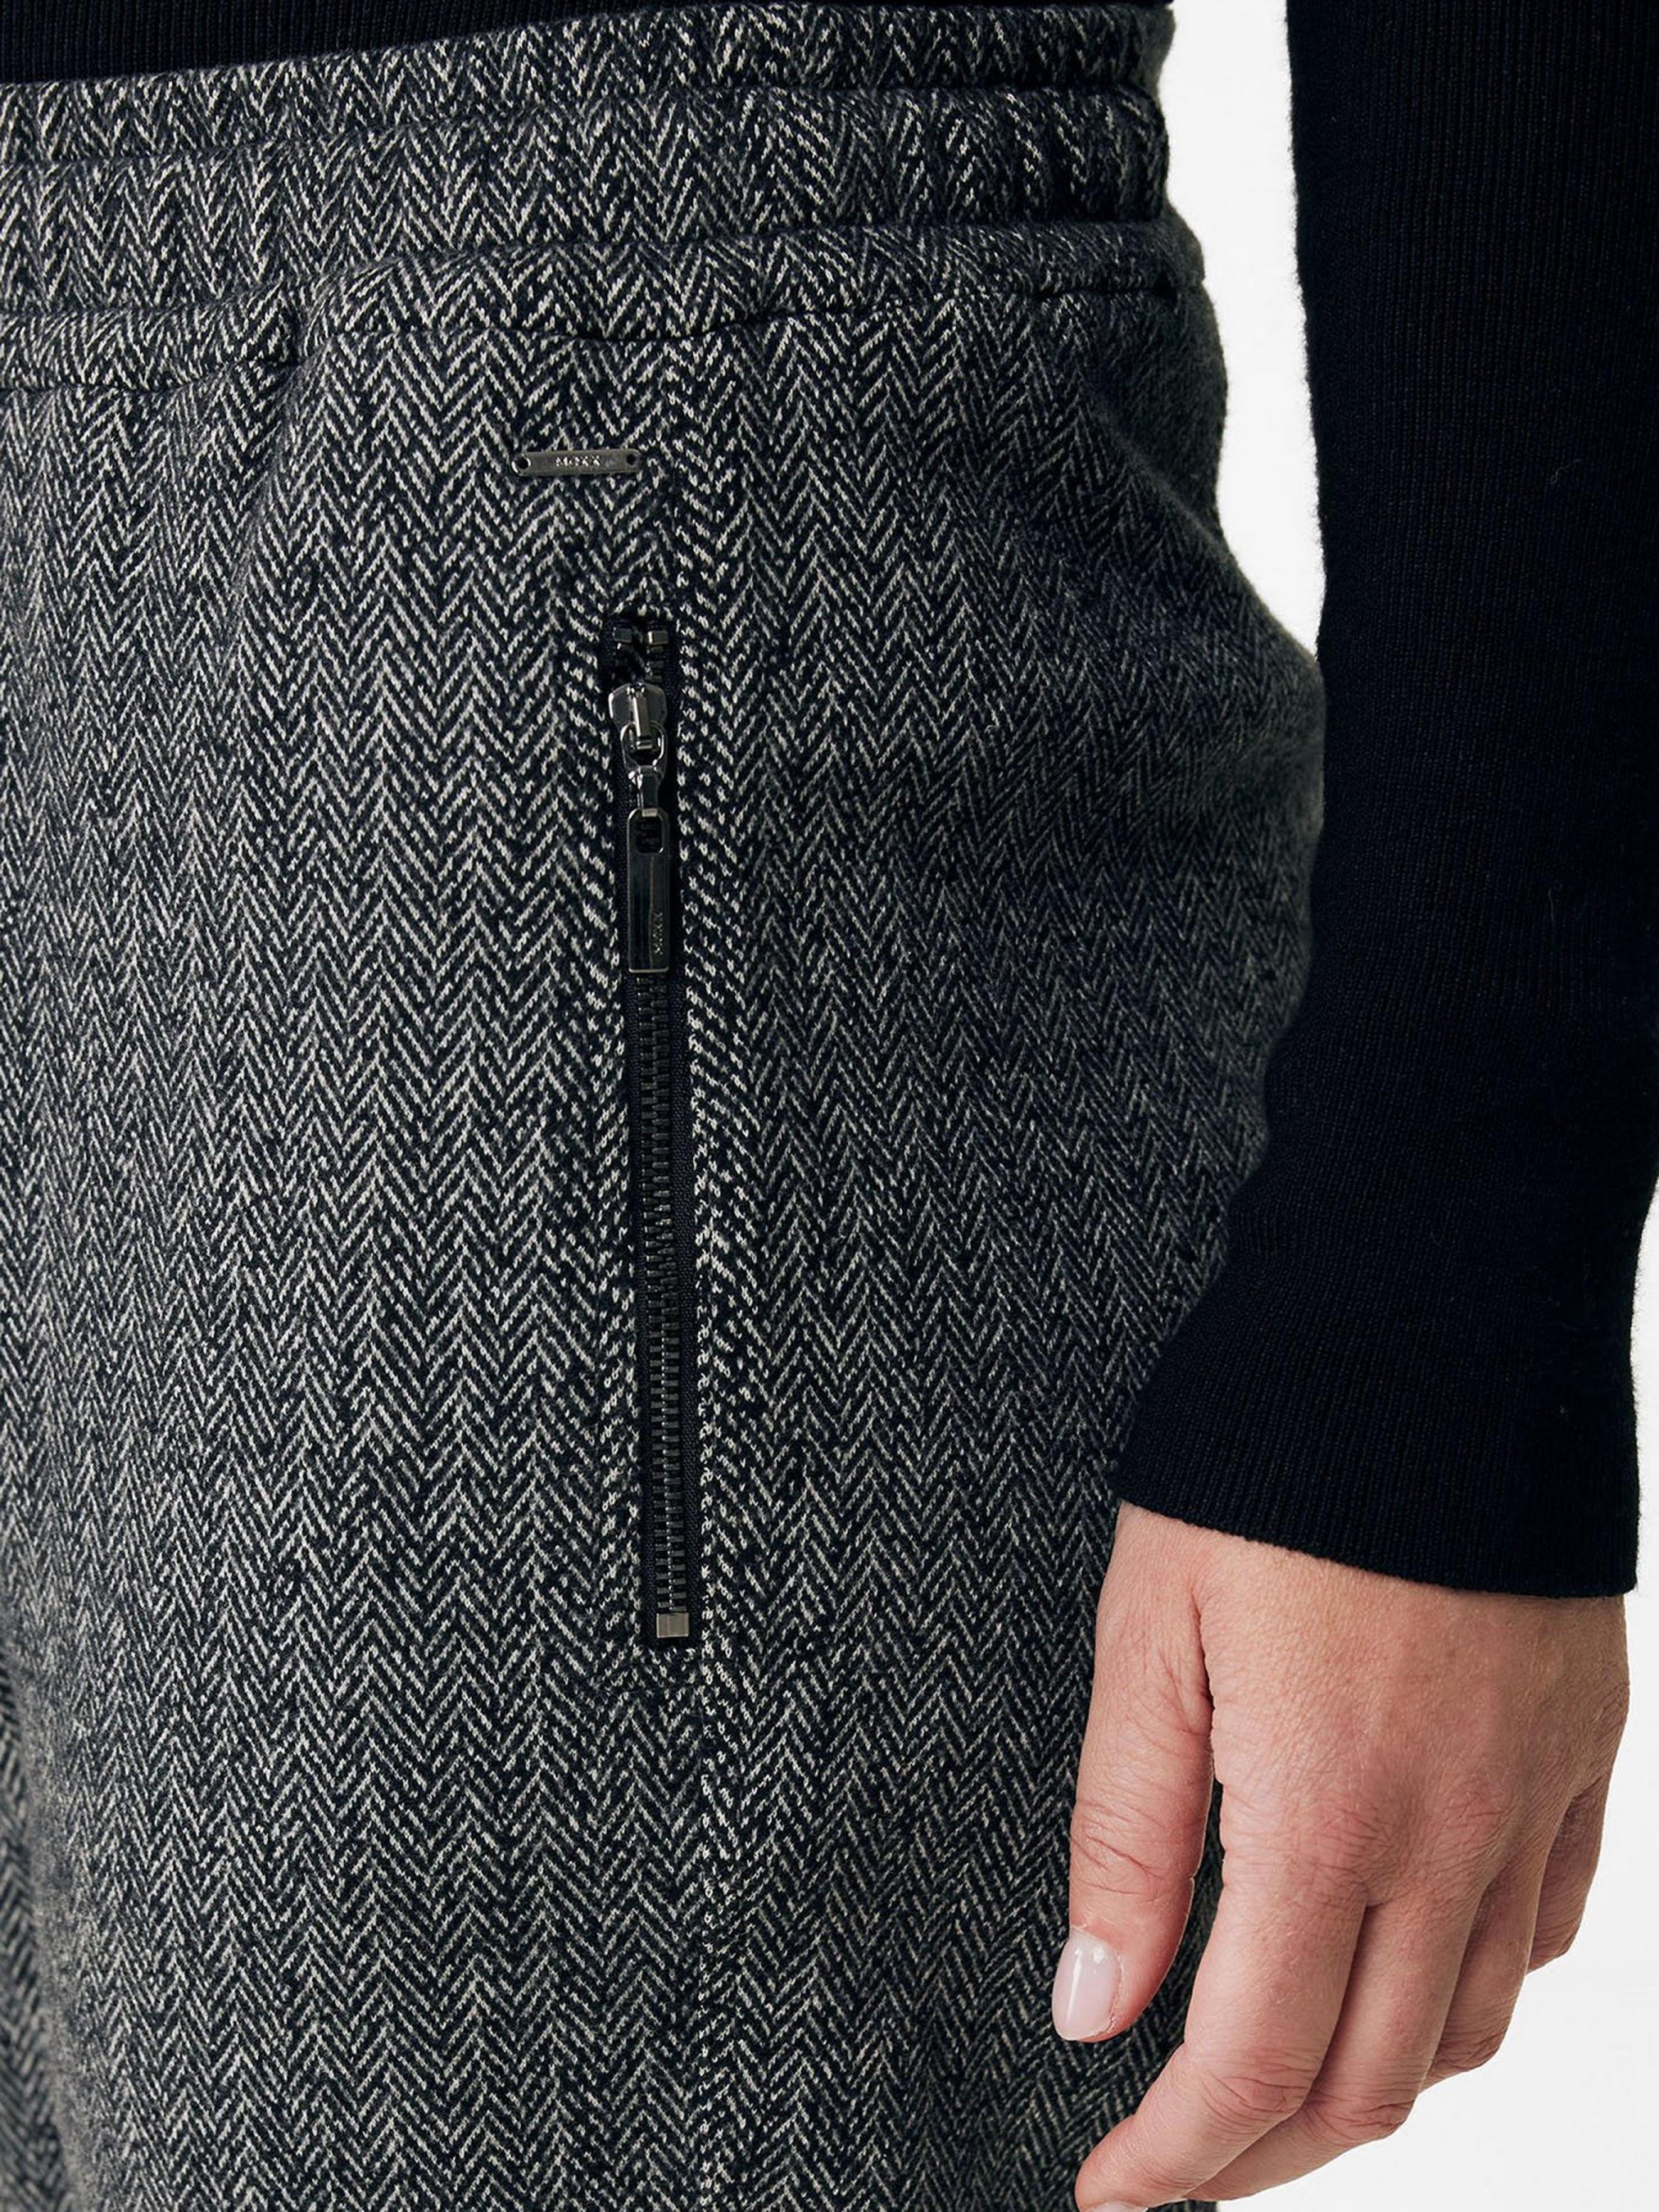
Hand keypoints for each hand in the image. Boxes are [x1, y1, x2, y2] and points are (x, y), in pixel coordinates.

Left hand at [1052, 1501, 1629, 2208]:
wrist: (1430, 1332)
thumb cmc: (1267, 1466)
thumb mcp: (1148, 1636)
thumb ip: (1124, 1834)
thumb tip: (1095, 2007)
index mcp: (1324, 1813)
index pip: (1253, 2062)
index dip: (1176, 2160)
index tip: (1113, 2198)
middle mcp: (1450, 1834)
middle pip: (1371, 2081)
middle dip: (1264, 2154)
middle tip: (1179, 2162)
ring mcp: (1533, 1795)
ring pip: (1467, 2022)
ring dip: (1370, 2086)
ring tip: (1282, 2083)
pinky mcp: (1580, 1745)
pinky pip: (1547, 1925)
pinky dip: (1473, 1988)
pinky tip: (1412, 1968)